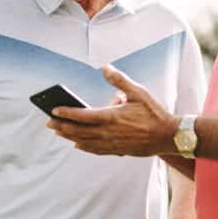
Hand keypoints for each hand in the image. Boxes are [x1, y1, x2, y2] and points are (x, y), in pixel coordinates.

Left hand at [47, 65, 178, 156]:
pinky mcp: (118, 151)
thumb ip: (119, 80)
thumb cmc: (154, 112)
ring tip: (58, 132)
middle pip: (80, 130)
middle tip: (48, 122)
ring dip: (70, 137)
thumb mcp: (139, 92)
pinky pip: (97, 150)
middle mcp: (109, 132)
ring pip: (85, 142)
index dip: (66, 113)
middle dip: (62, 126)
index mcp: (112, 116)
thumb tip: (105, 67)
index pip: (83, 115)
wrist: (169, 135)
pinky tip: (77, 144)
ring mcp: (113, 144)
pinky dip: (84, 147)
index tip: (54, 110)